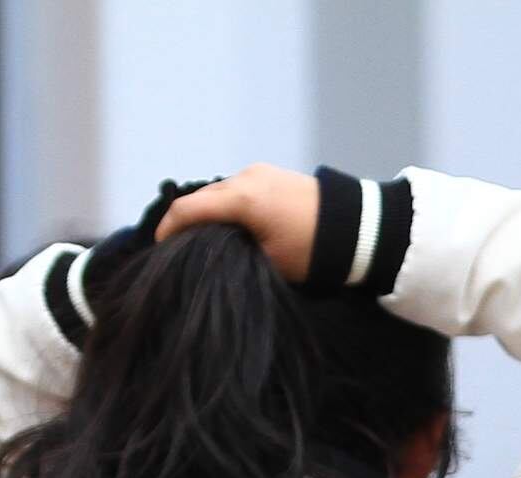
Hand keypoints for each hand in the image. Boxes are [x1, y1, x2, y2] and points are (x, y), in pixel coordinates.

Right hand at [156, 164, 322, 281]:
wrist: (360, 228)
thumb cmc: (315, 251)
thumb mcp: (269, 261)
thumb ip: (234, 252)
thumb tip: (210, 252)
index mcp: (242, 198)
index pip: (188, 209)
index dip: (168, 229)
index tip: (160, 249)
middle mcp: (246, 177)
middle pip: (202, 197)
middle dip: (188, 221)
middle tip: (182, 248)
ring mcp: (260, 172)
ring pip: (220, 192)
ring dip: (209, 212)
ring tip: (208, 239)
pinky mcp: (271, 173)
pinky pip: (238, 189)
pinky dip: (228, 205)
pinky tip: (232, 226)